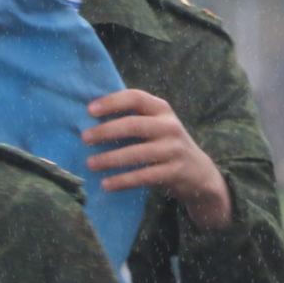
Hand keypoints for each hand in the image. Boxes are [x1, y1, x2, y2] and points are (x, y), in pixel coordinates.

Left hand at [83, 89, 232, 231]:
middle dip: (106, 131)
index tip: (89, 110)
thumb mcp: (155, 125)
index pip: (136, 98)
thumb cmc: (164, 144)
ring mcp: (174, 149)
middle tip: (84, 138)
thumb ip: (131, 118)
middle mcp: (170, 126)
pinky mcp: (175, 172)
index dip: (112, 102)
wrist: (199, 172)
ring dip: (110, 159)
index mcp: (161, 109)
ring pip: (137, 153)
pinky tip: (106, 184)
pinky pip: (144, 176)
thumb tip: (86, 120)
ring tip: (90, 164)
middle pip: (134, 124)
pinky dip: (123, 180)